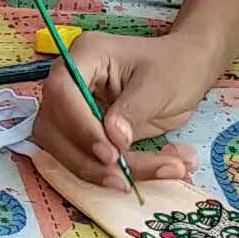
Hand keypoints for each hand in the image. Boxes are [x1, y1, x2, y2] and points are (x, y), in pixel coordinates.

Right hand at [31, 32, 208, 189]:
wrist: (185, 71)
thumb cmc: (175, 67)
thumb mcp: (160, 86)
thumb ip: (133, 111)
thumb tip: (114, 139)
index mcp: (86, 54)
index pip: (63, 91)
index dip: (80, 126)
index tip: (110, 154)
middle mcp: (69, 79)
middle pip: (53, 124)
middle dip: (85, 157)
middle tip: (121, 179)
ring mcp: (71, 105)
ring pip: (60, 147)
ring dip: (92, 171)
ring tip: (130, 182)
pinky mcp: (79, 129)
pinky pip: (78, 155)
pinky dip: (101, 173)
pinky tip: (130, 179)